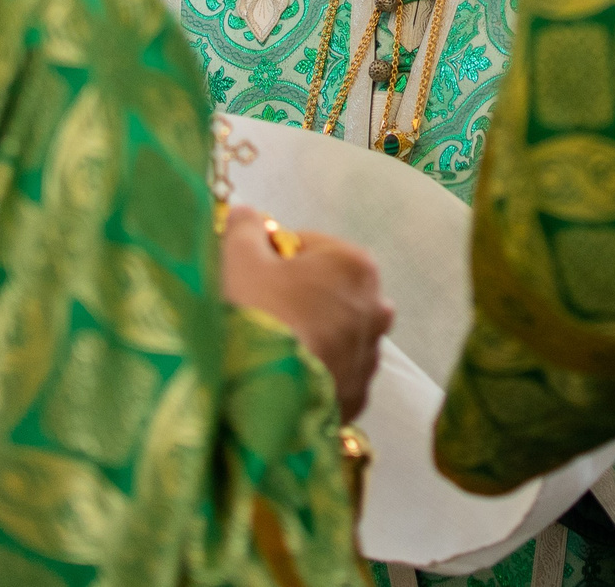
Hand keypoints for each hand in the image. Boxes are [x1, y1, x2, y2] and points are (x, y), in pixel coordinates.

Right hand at [220, 205, 392, 419]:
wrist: (260, 397)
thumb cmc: (253, 314)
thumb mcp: (238, 256)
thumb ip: (245, 227)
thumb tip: (248, 218)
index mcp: (355, 264)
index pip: (309, 245)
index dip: (273, 257)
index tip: (252, 276)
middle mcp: (376, 308)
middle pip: (328, 290)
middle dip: (299, 295)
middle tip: (261, 310)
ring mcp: (370, 357)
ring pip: (336, 333)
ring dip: (310, 334)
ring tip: (271, 347)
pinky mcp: (357, 397)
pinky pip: (334, 373)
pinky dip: (314, 371)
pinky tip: (283, 375)